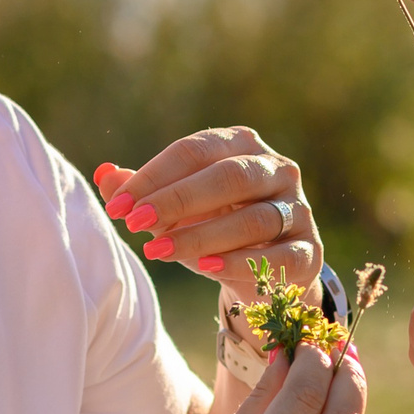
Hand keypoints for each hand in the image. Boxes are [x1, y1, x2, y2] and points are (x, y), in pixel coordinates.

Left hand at [92, 127, 320, 306]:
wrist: (264, 268)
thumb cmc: (213, 224)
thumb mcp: (175, 206)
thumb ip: (142, 190)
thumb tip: (103, 175)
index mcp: (241, 145)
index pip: (196, 150)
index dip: (155, 176)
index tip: (118, 205)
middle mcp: (277, 169)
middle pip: (229, 177)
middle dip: (177, 199)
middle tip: (135, 223)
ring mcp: (298, 209)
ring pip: (253, 219)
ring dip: (201, 236)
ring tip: (159, 252)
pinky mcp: (309, 251)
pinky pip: (279, 256)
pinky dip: (240, 262)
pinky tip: (205, 268)